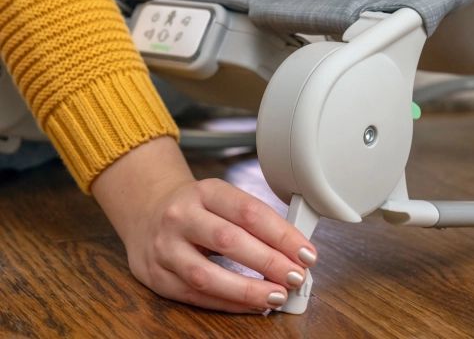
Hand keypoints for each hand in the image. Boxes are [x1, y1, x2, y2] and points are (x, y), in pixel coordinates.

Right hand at [91, 136, 316, 312]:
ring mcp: (165, 246)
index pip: (249, 211)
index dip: (282, 234)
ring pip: (207, 274)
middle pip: (230, 240)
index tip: (305, 251)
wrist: (147, 210)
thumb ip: (251, 219)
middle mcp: (181, 215)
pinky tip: (251, 304)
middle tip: (296, 276)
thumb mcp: (220, 197)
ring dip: (247, 290)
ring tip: (277, 295)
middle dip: (269, 262)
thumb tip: (292, 248)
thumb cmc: (194, 206)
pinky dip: (227, 303)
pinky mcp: (156, 275)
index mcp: (205, 191)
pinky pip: (195, 295)